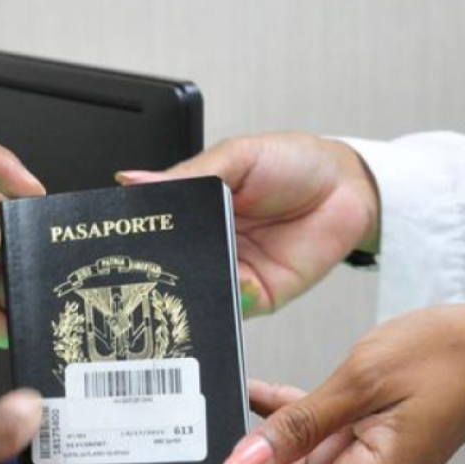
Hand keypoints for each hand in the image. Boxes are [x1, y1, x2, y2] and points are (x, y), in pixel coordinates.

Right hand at [116, 133, 377, 315]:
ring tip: (176, 281)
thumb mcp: (238, 155)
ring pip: (197, 290)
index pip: (155, 227)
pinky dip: (223, 305)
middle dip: (155, 268)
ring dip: (187, 289)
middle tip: (134, 268)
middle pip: (171, 264)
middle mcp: (209, 243)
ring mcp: (232, 271)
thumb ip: (189, 174)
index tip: (114, 238)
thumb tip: (132, 180)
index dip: (137, 234)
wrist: (350, 187)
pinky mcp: (259, 296)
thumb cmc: (295, 162)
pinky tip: (220, 290)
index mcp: (196, 207)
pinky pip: (232, 308)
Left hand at [228, 304, 464, 463]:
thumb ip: (300, 422)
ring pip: (306, 452)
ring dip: (272, 431)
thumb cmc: (443, 356)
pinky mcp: (370, 434)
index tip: (220, 454)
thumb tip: (246, 459)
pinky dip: (294, 413)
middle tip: (214, 426)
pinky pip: (322, 431)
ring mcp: (371, 456)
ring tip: (229, 405)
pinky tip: (259, 394)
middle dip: (261, 451)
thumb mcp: (361, 382)